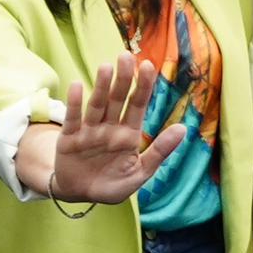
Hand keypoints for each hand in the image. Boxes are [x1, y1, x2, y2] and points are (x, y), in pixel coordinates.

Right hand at [37, 56, 185, 204]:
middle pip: (118, 99)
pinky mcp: (69, 138)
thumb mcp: (140, 173)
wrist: (80, 196)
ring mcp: (89, 131)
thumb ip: (160, 152)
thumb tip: (183, 129)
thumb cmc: (112, 185)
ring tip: (106, 67)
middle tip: (126, 56)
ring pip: (97, 105)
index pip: (139, 105)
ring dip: (101, 86)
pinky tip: (77, 86)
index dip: (143, 86)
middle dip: (123, 79)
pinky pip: (73, 119)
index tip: (149, 66)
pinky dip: (74, 103)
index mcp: (129, 134)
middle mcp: (109, 127)